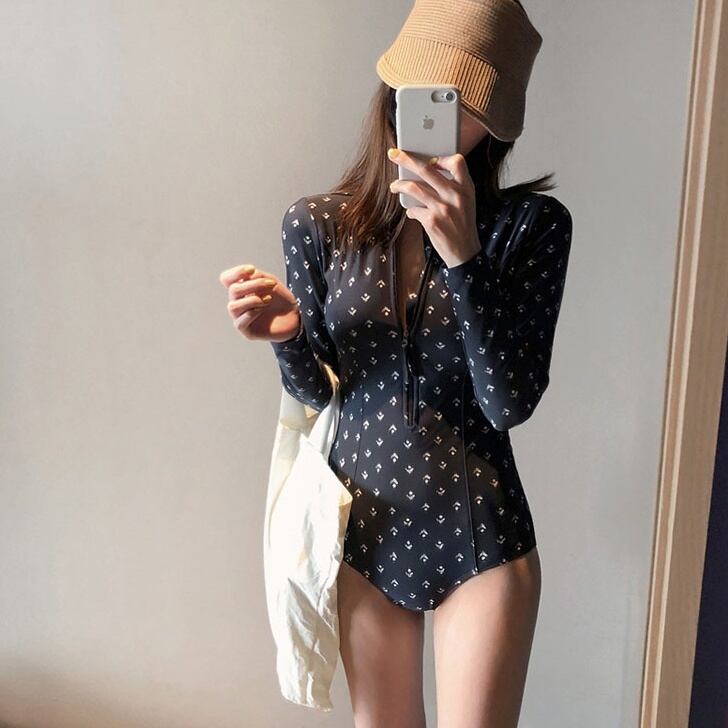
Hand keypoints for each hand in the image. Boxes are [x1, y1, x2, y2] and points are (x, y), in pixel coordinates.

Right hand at [218, 264, 300, 341]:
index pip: (226, 279)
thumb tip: (246, 276)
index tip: (252, 269)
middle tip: (271, 284)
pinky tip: (264, 308)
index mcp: (240, 290)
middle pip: (233, 290)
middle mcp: (237, 303)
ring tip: (269, 299)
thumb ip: (257, 277)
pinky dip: (253, 312)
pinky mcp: (246, 331)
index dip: (236, 272)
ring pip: (233, 306)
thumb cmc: (281, 299)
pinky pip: (241, 321)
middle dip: (253, 285)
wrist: (295, 316)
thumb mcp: (270, 282)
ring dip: (253, 300)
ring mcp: (240, 317)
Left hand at [387, 147, 480, 267]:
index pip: (457, 162)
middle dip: (406, 160)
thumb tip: (428, 172)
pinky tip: (412, 212)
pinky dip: (410, 210)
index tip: (430, 160)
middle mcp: (455, 196)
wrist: (464, 252)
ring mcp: (442, 208)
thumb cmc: (462, 226)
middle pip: (427, 170)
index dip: (441, 158)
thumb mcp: (466, 202)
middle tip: (394, 154)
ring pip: (414, 188)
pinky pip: (413, 209)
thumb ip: (453, 187)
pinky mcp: (431, 221)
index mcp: (466, 188)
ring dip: (400, 185)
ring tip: (394, 186)